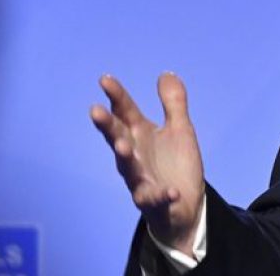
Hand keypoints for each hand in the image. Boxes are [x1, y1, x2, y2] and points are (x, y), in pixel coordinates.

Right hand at [90, 72, 204, 255]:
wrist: (184, 205)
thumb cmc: (175, 164)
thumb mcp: (180, 129)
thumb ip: (173, 103)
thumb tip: (166, 73)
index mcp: (140, 135)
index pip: (125, 112)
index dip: (116, 96)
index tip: (104, 79)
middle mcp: (135, 156)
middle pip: (117, 137)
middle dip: (107, 126)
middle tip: (95, 111)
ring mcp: (141, 180)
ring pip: (128, 169)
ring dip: (125, 157)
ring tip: (122, 146)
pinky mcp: (153, 203)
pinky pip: (156, 199)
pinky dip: (161, 195)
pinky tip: (170, 191)